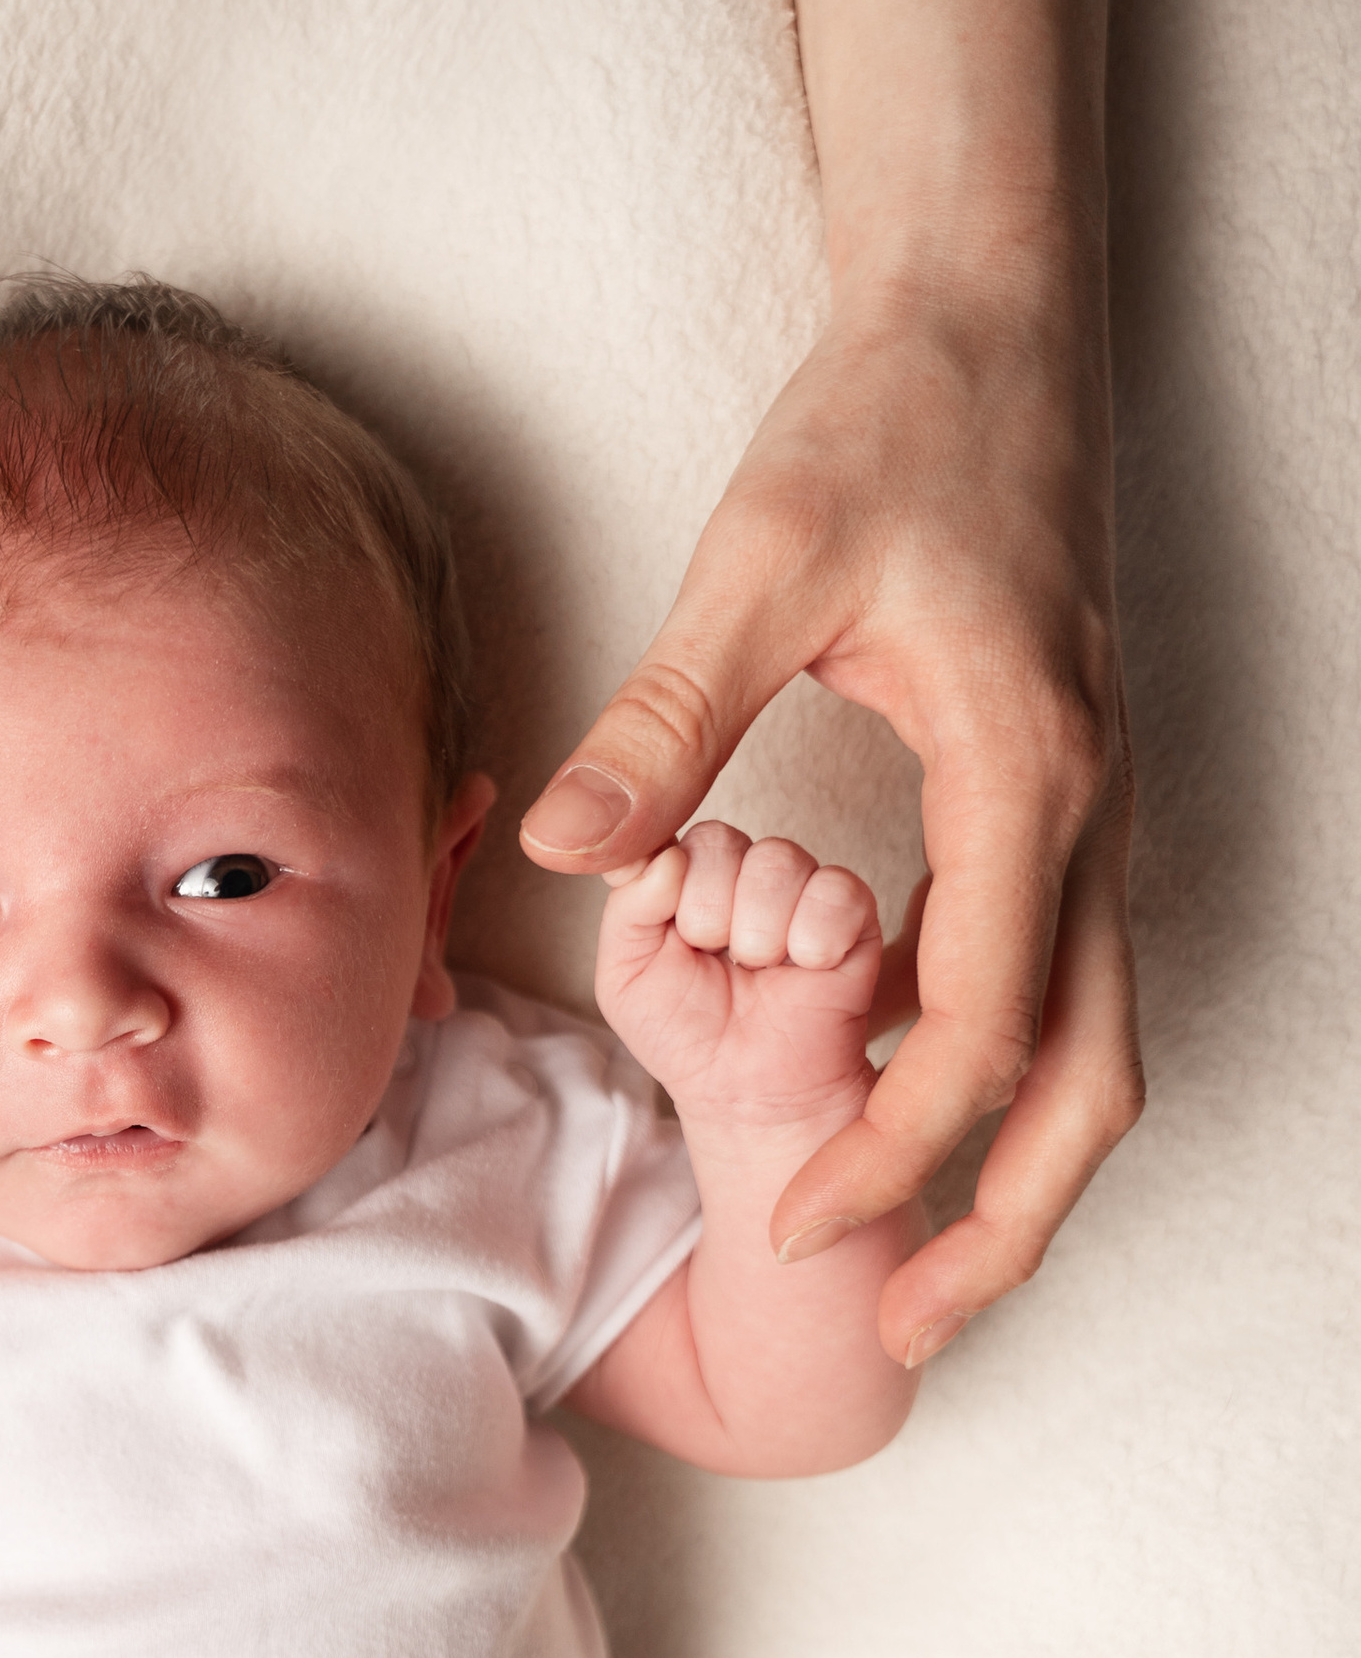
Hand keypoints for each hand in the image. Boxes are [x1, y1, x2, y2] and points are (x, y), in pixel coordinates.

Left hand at [520, 280, 1141, 1366]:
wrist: (986, 322)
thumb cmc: (882, 429)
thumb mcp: (757, 563)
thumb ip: (662, 720)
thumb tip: (562, 847)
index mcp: (1021, 774)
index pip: (977, 1030)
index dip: (891, 1151)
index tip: (790, 1230)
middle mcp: (1084, 811)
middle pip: (1088, 1084)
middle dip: (1004, 1225)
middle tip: (904, 1335)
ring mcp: (1089, 809)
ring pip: (1095, 1044)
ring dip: (1016, 1169)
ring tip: (913, 1271)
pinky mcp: (1061, 797)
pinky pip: (1057, 977)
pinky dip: (994, 1073)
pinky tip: (884, 1106)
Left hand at [596, 824, 882, 1137]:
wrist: (749, 1091)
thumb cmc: (686, 1034)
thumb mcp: (624, 975)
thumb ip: (628, 906)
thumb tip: (668, 857)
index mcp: (686, 873)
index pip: (672, 837)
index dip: (671, 891)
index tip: (677, 942)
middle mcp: (742, 869)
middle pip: (720, 841)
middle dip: (707, 917)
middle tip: (721, 964)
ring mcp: (799, 885)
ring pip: (776, 860)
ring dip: (757, 934)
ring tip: (760, 972)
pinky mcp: (853, 910)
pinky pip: (833, 892)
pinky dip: (812, 942)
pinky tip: (805, 971)